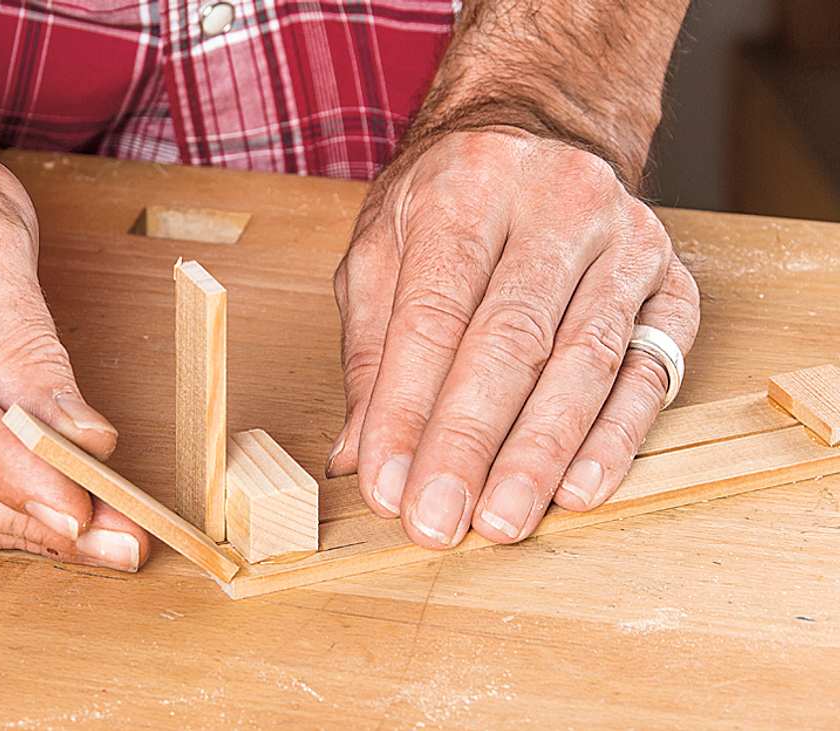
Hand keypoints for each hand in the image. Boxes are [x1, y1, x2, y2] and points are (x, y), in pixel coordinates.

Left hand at [328, 127, 699, 547]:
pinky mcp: (673, 282)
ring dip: (541, 452)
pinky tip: (580, 488)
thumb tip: (358, 453)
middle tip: (439, 521)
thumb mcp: (383, 247)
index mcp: (467, 188)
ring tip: (504, 520)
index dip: (407, 409)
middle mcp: (554, 205)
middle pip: (509, 340)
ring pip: (584, 360)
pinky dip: (615, 436)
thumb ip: (369, 347)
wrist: (542, 132)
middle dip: (470, 442)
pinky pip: (648, 368)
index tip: (387, 485)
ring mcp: (625, 242)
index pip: (432, 314)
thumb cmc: (449, 200)